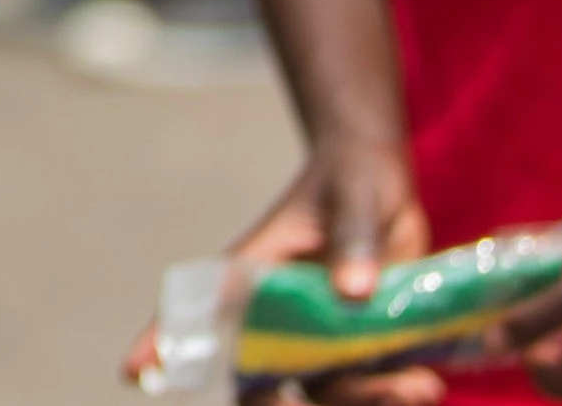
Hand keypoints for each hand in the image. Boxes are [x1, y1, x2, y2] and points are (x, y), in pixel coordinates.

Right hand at [121, 141, 444, 404]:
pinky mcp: (356, 345)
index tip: (135, 370)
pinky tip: (426, 376)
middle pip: (262, 382)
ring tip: (423, 387)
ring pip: (325, 392)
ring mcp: (317, 337)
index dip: (162, 342)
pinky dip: (394, 390)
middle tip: (348, 402)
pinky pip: (366, 385)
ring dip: (370, 400)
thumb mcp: (353, 196)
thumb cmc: (352, 178)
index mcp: (253, 275)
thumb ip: (353, 239)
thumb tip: (353, 291)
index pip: (195, 311)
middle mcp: (277, 316)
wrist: (385, 184)